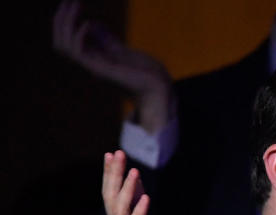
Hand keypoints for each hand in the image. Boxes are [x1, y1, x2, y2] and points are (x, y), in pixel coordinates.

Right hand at [53, 0, 173, 132]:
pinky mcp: (101, 70)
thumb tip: (92, 23)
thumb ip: (106, 39)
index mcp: (92, 60)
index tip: (72, 3)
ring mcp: (94, 67)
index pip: (66, 40)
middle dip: (60, 20)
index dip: (65, 21)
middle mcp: (89, 64)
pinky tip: (88, 23)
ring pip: (64, 46)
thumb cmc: (145, 73)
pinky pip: (78, 53)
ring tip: (75, 5)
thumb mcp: (122, 51)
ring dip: (66, 23)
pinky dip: (79, 36)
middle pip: (60, 42)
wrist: (159, 90)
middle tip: (69, 1)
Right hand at [102, 150, 170, 214]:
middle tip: (116, 154)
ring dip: (127, 190)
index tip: (112, 154)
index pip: (112, 195)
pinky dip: (139, 213)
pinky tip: (145, 198)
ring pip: (121, 211)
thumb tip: (139, 189)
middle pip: (112, 198)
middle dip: (114, 175)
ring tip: (133, 171)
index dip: (111, 175)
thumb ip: (140, 212)